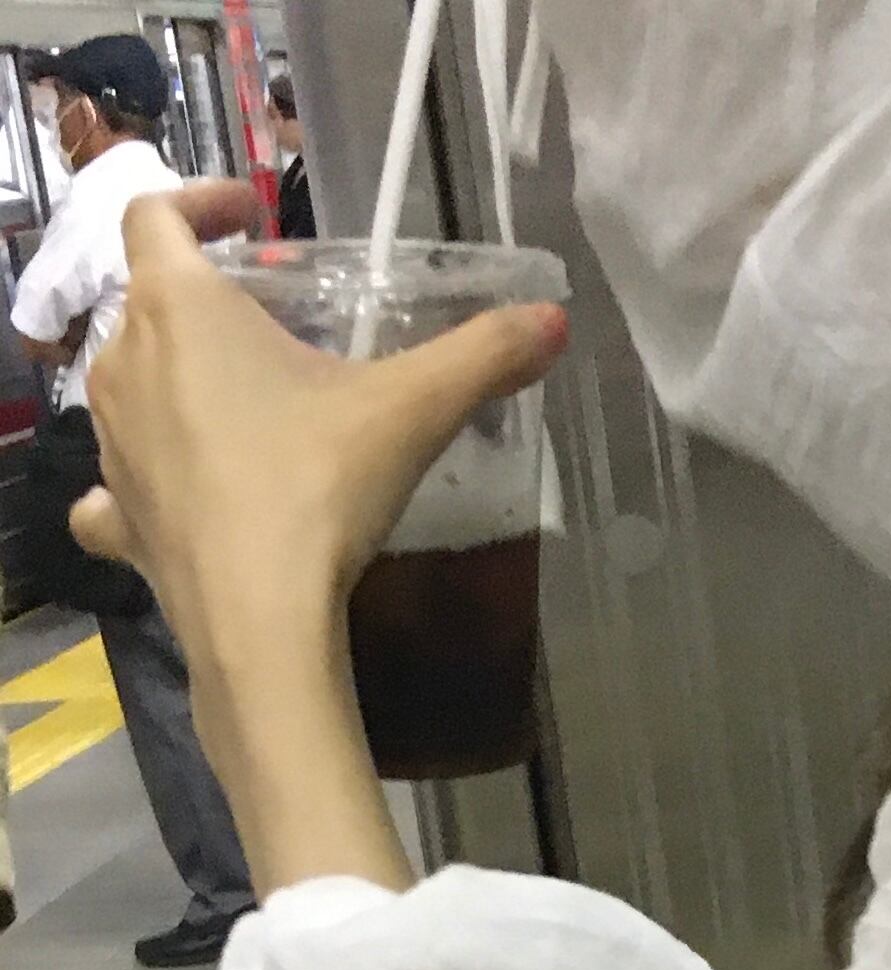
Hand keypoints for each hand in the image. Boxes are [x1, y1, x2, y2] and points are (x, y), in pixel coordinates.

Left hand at [78, 187, 567, 770]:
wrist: (260, 622)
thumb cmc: (317, 489)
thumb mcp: (409, 410)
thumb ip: (480, 357)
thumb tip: (552, 321)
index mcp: (178, 306)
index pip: (157, 211)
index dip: (202, 200)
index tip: (251, 217)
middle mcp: (124, 360)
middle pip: (148, 300)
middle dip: (202, 302)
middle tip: (268, 326)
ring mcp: (111, 444)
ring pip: (129, 385)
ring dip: (174, 381)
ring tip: (239, 408)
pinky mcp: (118, 519)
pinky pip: (112, 485)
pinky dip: (138, 480)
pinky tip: (173, 495)